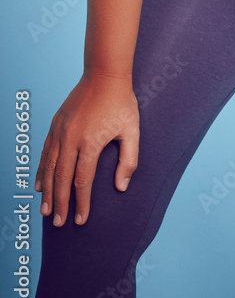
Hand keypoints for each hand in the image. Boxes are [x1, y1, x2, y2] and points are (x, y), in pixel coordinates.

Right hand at [34, 72, 138, 226]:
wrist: (104, 74)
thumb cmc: (121, 102)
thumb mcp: (132, 130)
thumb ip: (128, 160)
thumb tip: (121, 187)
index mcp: (91, 142)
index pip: (83, 180)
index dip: (80, 202)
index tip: (80, 219)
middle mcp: (71, 139)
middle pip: (62, 178)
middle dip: (60, 203)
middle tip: (58, 223)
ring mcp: (60, 131)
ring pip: (50, 168)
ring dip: (47, 191)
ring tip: (46, 210)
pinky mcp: (56, 125)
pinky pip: (45, 153)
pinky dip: (41, 171)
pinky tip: (40, 184)